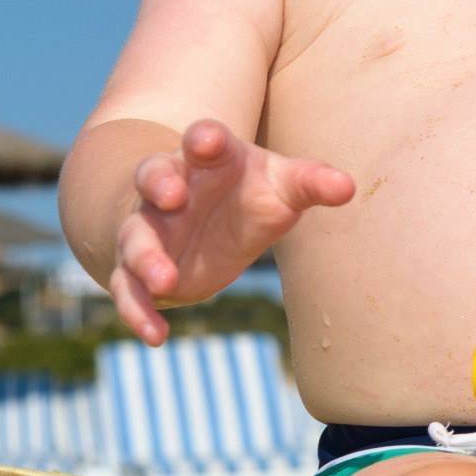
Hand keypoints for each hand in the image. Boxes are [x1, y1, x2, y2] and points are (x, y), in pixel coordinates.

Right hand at [110, 119, 354, 343]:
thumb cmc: (247, 192)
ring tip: (165, 279)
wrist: (200, 221)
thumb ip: (311, 182)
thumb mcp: (282, 185)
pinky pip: (128, 289)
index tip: (208, 140)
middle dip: (159, 183)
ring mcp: (149, 227)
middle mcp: (169, 187)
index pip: (202, 139)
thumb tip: (347, 187)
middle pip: (152, 176)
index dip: (205, 138)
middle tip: (171, 195)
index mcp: (207, 158)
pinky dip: (138, 311)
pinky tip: (156, 337)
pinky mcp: (139, 269)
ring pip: (136, 237)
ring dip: (146, 257)